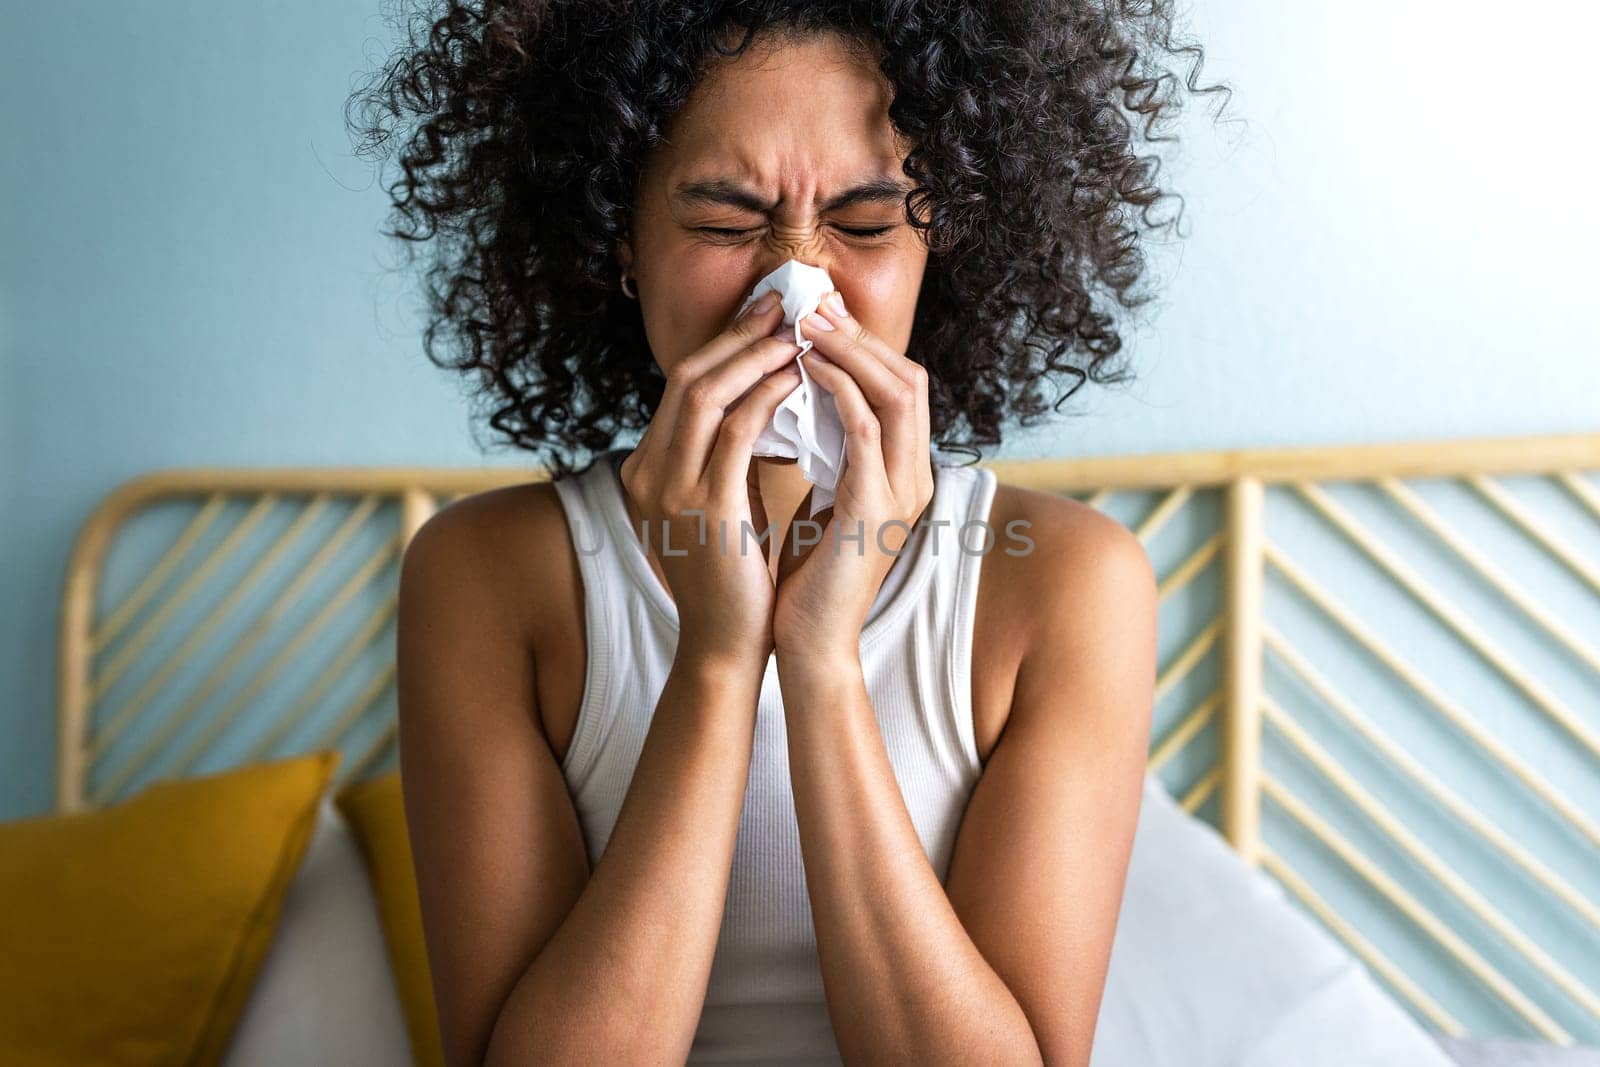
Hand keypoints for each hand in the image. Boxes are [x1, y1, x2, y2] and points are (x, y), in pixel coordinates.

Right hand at [618, 293, 803, 669]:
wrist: (726, 644)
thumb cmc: (734, 575)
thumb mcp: (718, 503)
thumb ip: (723, 455)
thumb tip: (758, 399)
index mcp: (645, 468)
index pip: (680, 385)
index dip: (724, 343)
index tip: (766, 316)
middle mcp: (646, 472)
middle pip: (686, 376)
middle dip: (739, 334)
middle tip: (785, 305)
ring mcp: (669, 490)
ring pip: (706, 393)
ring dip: (755, 355)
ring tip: (797, 333)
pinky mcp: (704, 508)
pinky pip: (736, 430)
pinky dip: (766, 395)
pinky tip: (797, 378)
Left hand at [772, 291, 934, 660]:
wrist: (809, 643)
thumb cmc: (809, 577)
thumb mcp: (825, 500)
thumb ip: (831, 455)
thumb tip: (803, 404)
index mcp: (904, 474)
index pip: (901, 387)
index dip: (863, 346)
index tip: (816, 317)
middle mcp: (914, 477)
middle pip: (909, 378)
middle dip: (859, 336)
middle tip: (811, 304)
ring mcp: (901, 492)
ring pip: (897, 393)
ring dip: (851, 351)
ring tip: (807, 324)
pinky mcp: (875, 507)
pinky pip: (868, 430)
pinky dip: (840, 390)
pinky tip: (807, 370)